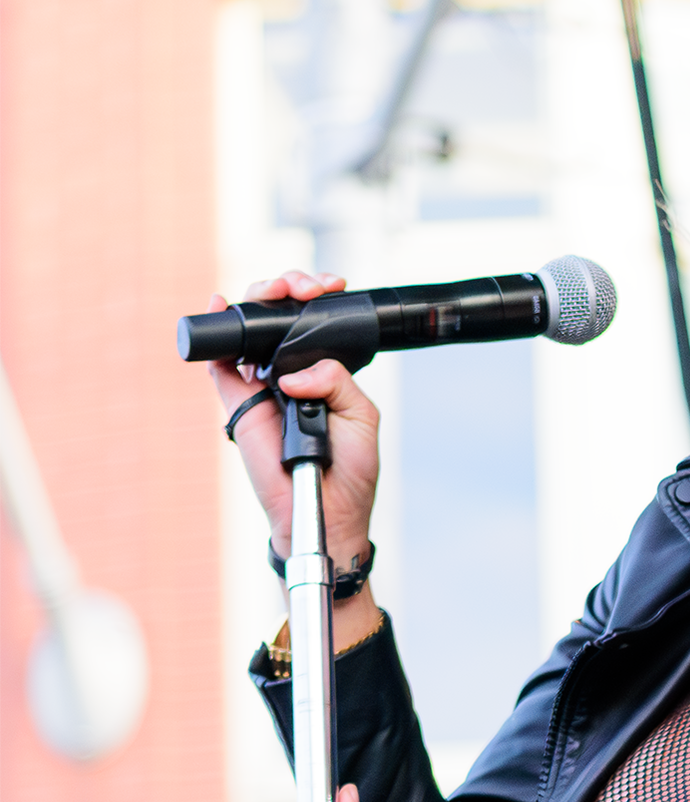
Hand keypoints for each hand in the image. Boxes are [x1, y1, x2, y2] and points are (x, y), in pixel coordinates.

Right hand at [205, 270, 380, 573]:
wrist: (327, 512)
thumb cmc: (348, 473)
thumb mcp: (362, 417)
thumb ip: (337, 381)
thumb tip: (292, 373)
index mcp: (322, 374)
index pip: (313, 325)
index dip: (317, 299)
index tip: (332, 288)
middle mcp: (289, 374)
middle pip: (278, 318)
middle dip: (288, 289)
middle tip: (305, 289)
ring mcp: (260, 387)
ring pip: (249, 330)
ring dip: (258, 300)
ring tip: (275, 292)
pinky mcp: (238, 404)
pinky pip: (220, 363)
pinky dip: (216, 334)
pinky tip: (220, 307)